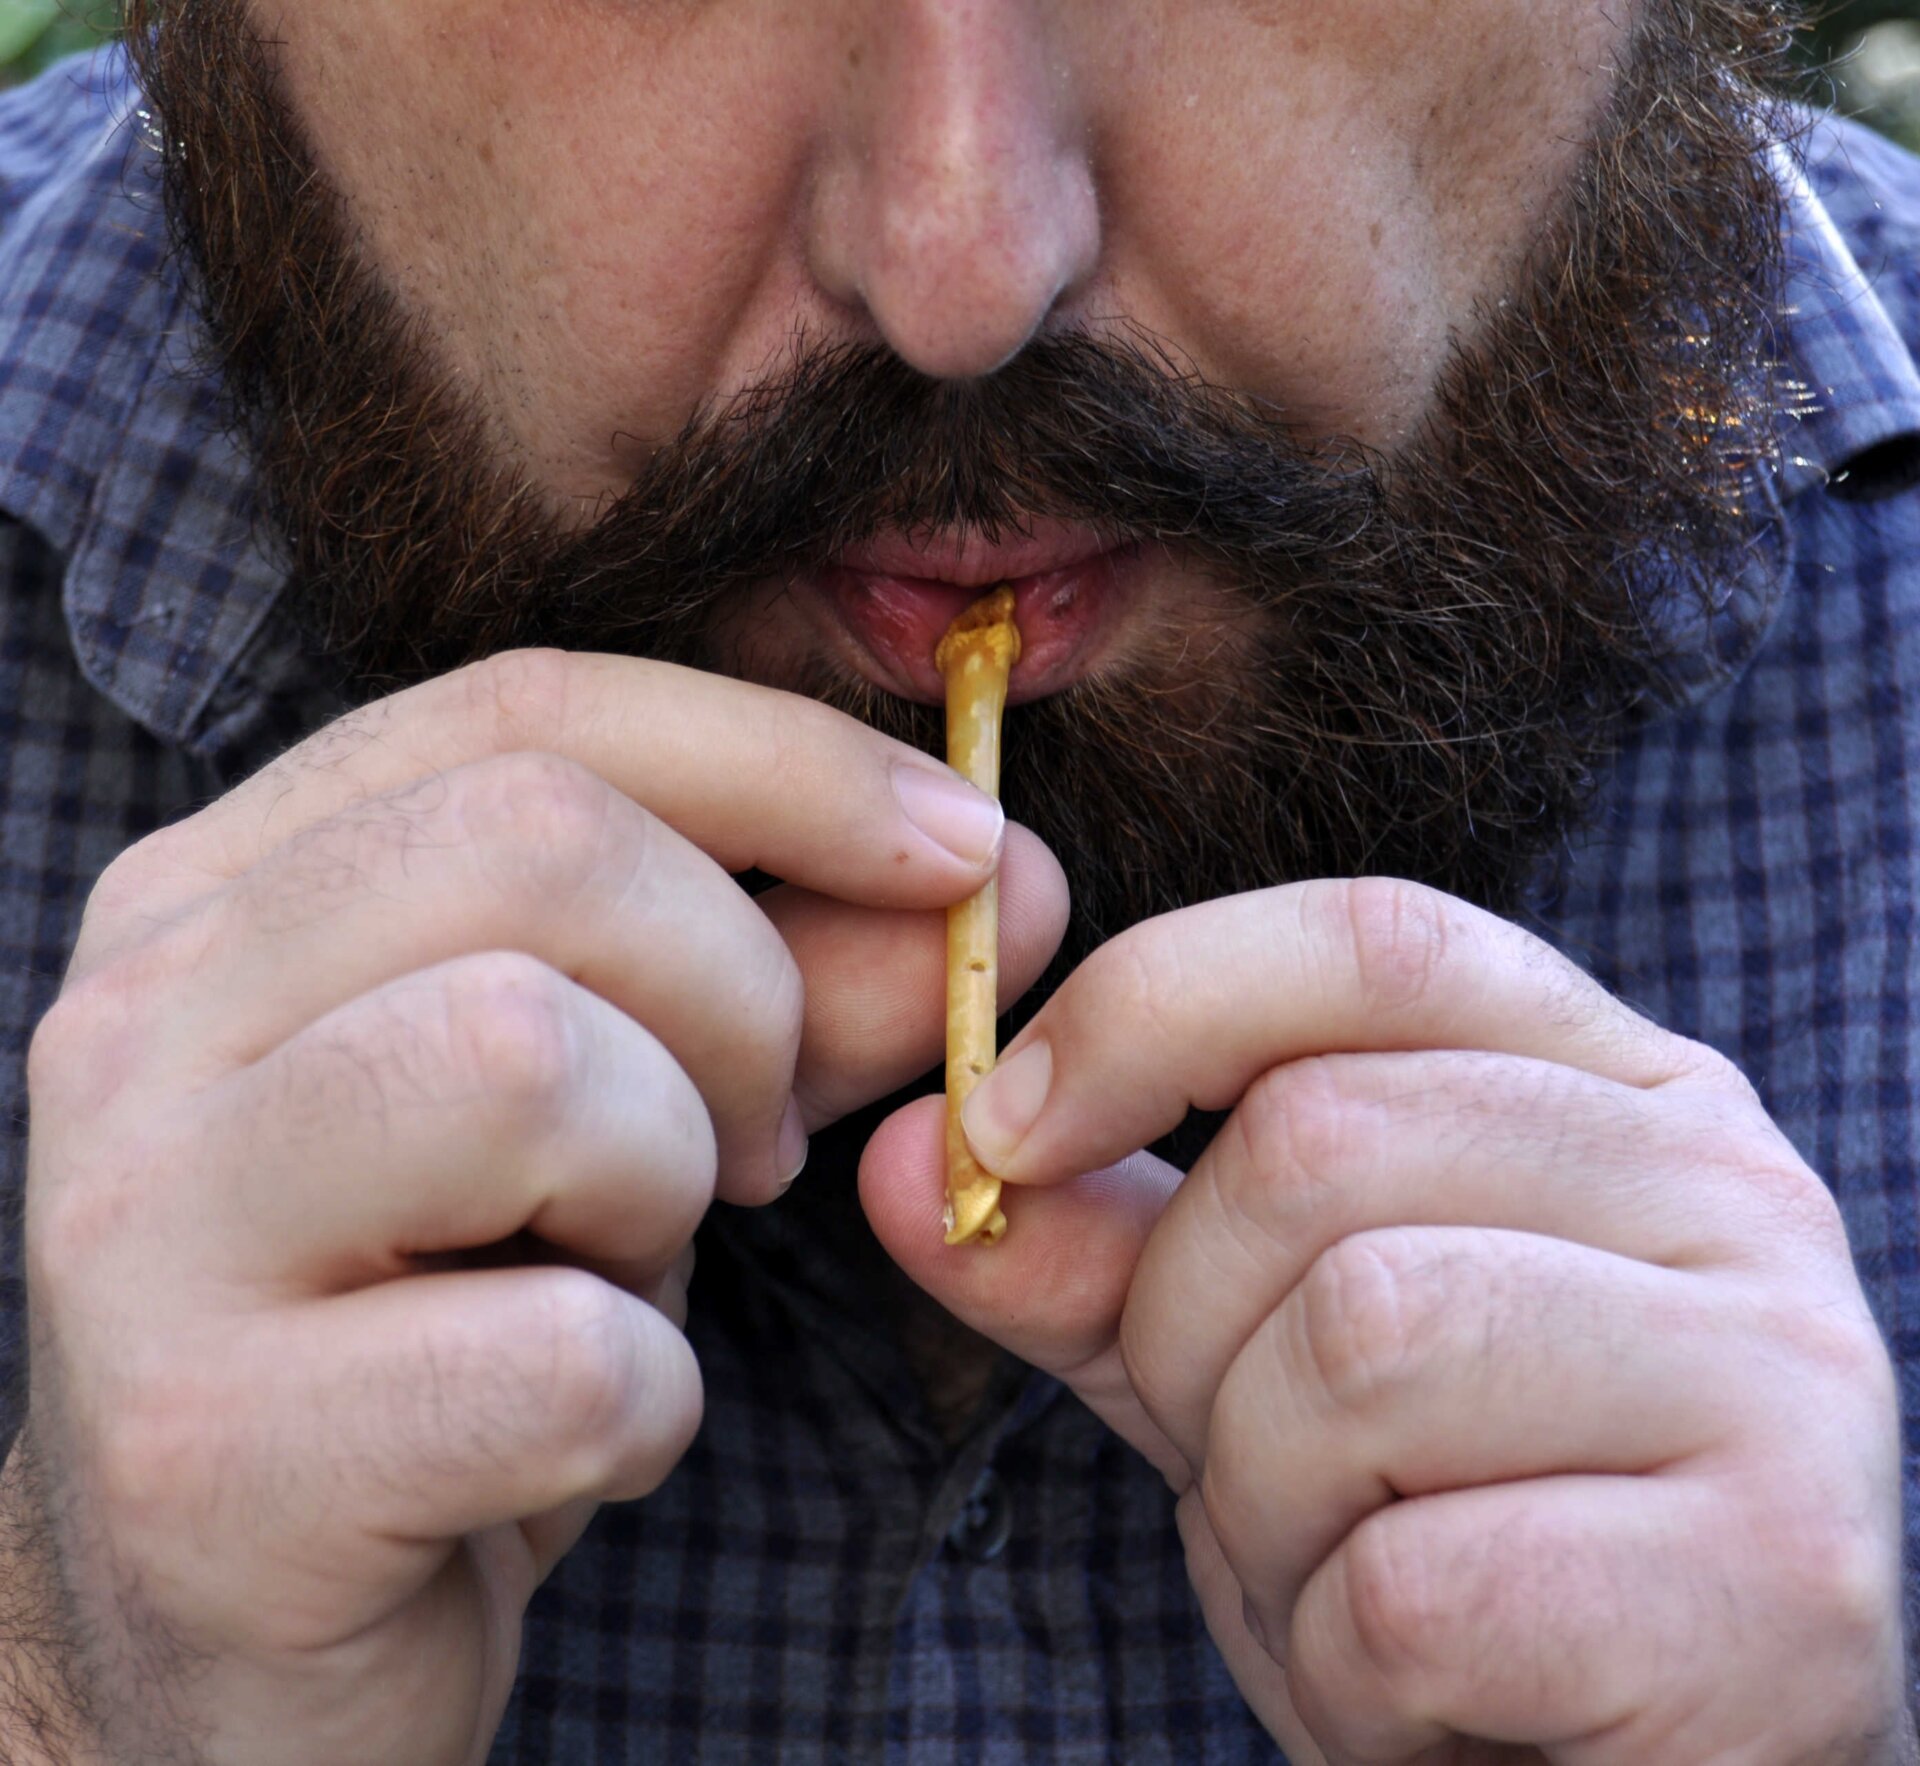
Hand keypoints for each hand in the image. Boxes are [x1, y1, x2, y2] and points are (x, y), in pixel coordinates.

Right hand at [12, 649, 1066, 1765]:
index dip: (786, 760)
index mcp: (226, 893)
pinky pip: (557, 1354)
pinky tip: (577, 1436)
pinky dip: (644, 1403)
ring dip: (668, 1185)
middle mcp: (140, 1018)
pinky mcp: (202, 1449)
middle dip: (738, 992)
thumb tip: (991, 883)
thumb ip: (794, 981)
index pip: (529, 713)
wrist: (256, 1626)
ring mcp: (140, 1227)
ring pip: (530, 1057)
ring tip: (620, 1273)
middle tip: (757, 1141)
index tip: (967, 849)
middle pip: (542, 845)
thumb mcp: (630, 1116)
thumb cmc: (454, 1324)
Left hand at [865, 878, 1908, 1764]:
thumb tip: (910, 1156)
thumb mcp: (1245, 1356)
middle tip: (1245, 1457)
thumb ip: (1097, 1248)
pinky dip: (1347, 1661)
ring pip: (1361, 1343)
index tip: (1002, 1128)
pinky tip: (1426, 1689)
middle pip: (1323, 1143)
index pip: (1370, 940)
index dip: (1153, 1004)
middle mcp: (1729, 1188)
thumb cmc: (1442, 1532)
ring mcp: (1781, 1379)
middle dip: (1190, 1329)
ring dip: (1269, 1503)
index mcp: (1615, 1086)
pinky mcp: (1777, 1588)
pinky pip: (1418, 1583)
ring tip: (1348, 1568)